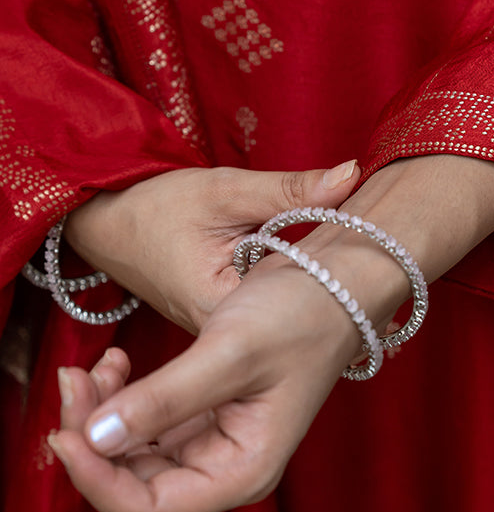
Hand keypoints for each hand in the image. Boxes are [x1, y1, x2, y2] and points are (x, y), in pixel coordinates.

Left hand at [51, 251, 365, 511]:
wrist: (337, 280)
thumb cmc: (301, 316)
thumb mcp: (230, 353)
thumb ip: (164, 399)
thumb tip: (96, 438)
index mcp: (243, 471)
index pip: (151, 507)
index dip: (98, 481)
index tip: (65, 433)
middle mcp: (225, 468)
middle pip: (133, 481)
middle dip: (93, 437)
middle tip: (73, 378)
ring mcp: (212, 442)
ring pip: (132, 451)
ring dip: (101, 413)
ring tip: (92, 365)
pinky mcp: (202, 413)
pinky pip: (143, 422)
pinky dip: (120, 397)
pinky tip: (116, 361)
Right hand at [64, 159, 359, 332]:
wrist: (104, 221)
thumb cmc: (153, 205)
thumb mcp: (224, 190)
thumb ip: (289, 189)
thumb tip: (352, 174)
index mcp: (222, 310)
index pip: (298, 298)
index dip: (337, 269)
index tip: (371, 245)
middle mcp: (222, 336)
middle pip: (295, 307)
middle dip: (330, 274)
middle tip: (371, 243)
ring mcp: (223, 334)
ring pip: (284, 306)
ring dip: (311, 277)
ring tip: (352, 249)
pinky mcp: (224, 322)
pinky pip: (269, 305)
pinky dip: (289, 280)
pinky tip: (316, 260)